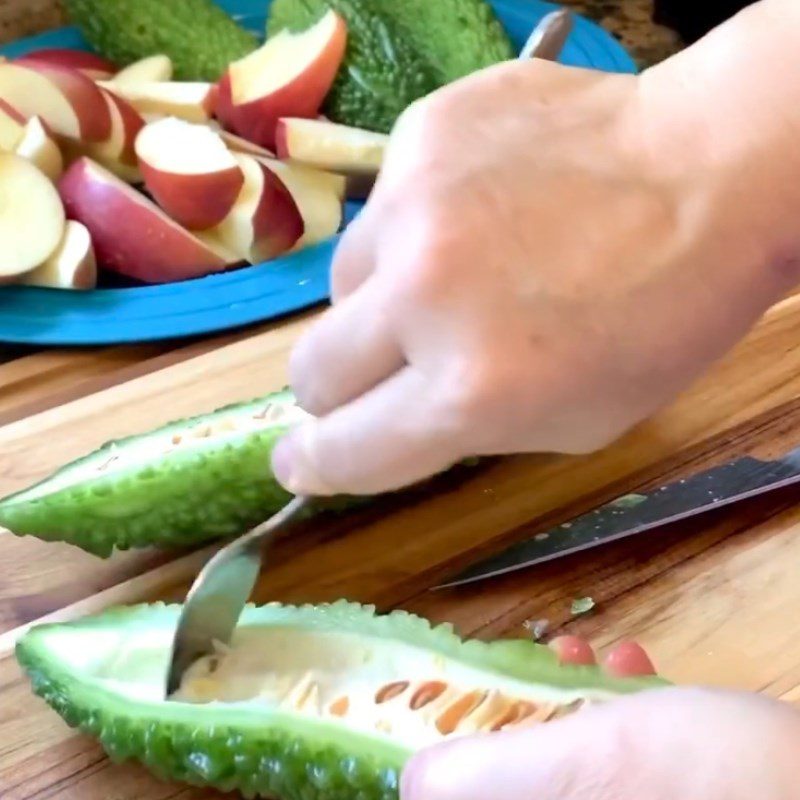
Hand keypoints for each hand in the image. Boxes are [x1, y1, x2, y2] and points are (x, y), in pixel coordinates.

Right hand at [272, 0, 799, 496]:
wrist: (709, 175)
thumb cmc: (657, 321)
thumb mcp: (570, 421)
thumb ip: (457, 429)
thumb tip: (367, 423)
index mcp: (468, 392)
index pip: (343, 448)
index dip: (314, 463)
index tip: (298, 462)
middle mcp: (422, 300)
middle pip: (311, 371)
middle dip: (339, 387)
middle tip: (387, 365)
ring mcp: (413, 206)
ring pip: (342, 284)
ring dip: (383, 298)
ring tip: (459, 272)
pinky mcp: (418, 135)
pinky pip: (382, 208)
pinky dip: (415, 226)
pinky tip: (482, 208)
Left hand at [401, 636, 799, 799]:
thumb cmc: (714, 783)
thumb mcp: (592, 767)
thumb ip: (491, 775)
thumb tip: (413, 780)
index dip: (460, 762)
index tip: (463, 701)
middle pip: (526, 782)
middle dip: (525, 714)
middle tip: (537, 662)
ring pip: (578, 766)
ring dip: (574, 700)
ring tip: (593, 653)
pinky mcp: (671, 796)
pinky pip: (626, 761)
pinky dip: (622, 711)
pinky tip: (638, 666)